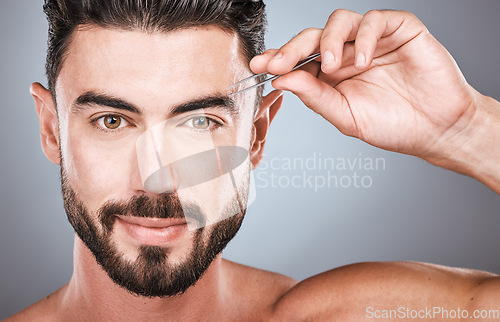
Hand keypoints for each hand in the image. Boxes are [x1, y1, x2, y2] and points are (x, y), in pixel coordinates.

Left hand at [250, 9, 477, 159]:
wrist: (437, 129)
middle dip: (292, 48)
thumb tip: (281, 80)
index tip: (259, 67)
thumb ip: (315, 96)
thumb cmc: (392, 125)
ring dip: (330, 40)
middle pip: (312, 37)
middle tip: (278, 63)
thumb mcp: (345, 116)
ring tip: (330, 65)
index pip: (300, 59)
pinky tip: (363, 61)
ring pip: (341, 21)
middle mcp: (348, 53)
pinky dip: (366, 37)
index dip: (279, 59)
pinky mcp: (400, 29)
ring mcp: (373, 40)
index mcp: (332, 74)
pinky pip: (376, 21)